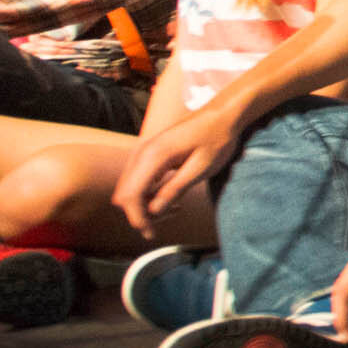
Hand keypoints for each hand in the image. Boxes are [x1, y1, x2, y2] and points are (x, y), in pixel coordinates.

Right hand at [116, 106, 245, 229]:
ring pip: (130, 189)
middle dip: (141, 213)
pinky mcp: (149, 155)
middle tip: (170, 217)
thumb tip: (153, 213)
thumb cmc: (216, 138)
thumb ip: (174, 190)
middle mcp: (141, 153)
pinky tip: (170, 197)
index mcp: (153, 156)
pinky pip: (139, 180)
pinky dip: (148, 193)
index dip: (137, 218)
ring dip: (145, 204)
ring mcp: (143, 152)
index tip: (151, 233)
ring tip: (175, 209)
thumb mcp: (201, 168)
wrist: (222, 114)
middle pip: (125, 195)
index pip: (130, 195)